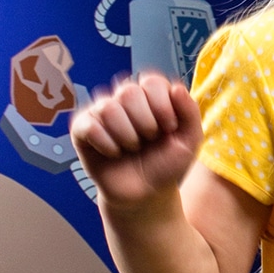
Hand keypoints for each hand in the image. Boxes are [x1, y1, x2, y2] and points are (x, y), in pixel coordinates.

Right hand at [71, 73, 203, 209]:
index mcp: (151, 93)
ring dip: (126, 135)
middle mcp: (125, 97)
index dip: (162, 106)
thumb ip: (191, 112)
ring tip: (132, 147)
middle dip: (145, 122)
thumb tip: (176, 88)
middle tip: (149, 140)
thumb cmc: (167, 161)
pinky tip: (114, 153)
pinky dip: (106, 144)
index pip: (151, 81)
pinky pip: (88, 126)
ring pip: (108, 108)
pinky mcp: (82, 129)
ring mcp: (102, 111)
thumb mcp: (190, 139)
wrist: (145, 191)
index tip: (169, 128)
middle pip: (128, 91)